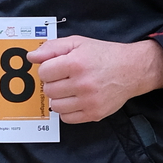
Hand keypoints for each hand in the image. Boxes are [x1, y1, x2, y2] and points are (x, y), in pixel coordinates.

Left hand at [29, 35, 162, 123]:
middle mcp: (82, 83)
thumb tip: (31, 57)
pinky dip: (67, 110)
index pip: (44, 72)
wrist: (132, 69)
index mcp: (76, 63)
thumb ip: (52, 48)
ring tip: (70, 89)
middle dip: (53, 83)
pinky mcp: (94, 114)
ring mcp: (88, 101)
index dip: (48, 69)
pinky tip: (76, 99)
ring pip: (55, 105)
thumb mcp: (78, 43)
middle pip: (48, 90)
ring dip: (59, 97)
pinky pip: (66, 118)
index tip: (57, 67)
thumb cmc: (103, 55)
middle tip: (66, 78)